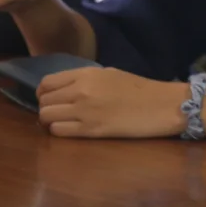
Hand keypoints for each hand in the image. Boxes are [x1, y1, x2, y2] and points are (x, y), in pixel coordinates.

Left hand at [36, 68, 185, 138]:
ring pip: (47, 117)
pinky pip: (60, 131)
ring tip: (61, 123)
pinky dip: (59, 132)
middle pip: (44, 101)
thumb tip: (64, 89)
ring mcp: (84, 111)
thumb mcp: (108, 74)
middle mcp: (80, 91)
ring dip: (50, 121)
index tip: (49, 99)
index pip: (46, 83)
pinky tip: (70, 131)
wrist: (163, 105)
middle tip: (56, 114)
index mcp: (84, 74)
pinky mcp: (92, 130)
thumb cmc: (139, 89)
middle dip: (46, 108)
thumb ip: (84, 80)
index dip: (42, 93)